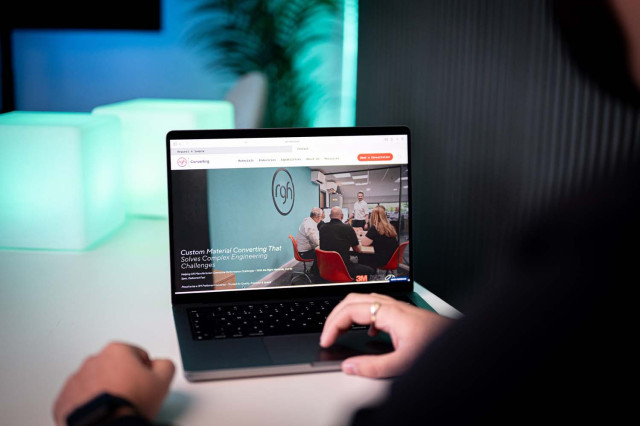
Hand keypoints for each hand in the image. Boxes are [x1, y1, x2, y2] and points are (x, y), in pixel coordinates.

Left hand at [53, 342, 174, 425]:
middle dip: (123, 380)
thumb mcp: (163, 380)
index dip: (145, 372)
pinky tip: (101, 415)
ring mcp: (76, 380)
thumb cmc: (130, 404)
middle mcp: (93, 361)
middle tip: (131, 398)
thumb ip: (165, 365)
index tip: (145, 386)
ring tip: (115, 409)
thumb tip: (160, 365)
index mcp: (117, 351)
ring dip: (105, 392)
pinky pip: (80, 399)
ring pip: (96, 383)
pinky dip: (89, 405)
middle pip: (115, 367)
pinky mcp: (64, 400)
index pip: (138, 356)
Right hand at [320, 293, 453, 377]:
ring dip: (347, 313)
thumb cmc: (439, 345)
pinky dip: (362, 316)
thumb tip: (349, 367)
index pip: (350, 310)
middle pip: (352, 299)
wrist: (462, 342)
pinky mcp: (403, 314)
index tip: (326, 340)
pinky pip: (374, 307)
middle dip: (335, 315)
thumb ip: (374, 367)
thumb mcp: (404, 362)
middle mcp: (392, 306)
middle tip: (327, 334)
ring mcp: (398, 308)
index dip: (333, 325)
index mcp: (389, 312)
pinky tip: (366, 332)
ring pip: (363, 300)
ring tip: (339, 330)